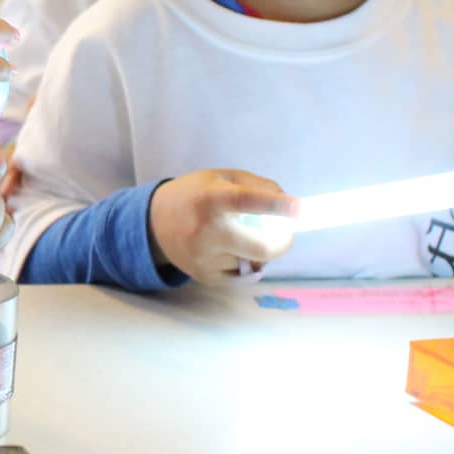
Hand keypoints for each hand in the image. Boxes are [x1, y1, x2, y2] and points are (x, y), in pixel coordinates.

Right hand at [147, 169, 297, 283]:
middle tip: (285, 234)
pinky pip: (242, 273)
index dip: (274, 205)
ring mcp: (205, 258)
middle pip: (260, 248)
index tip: (299, 207)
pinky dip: (244, 261)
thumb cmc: (194, 194)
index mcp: (210, 200)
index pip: (245, 201)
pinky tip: (227, 249)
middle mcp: (206, 231)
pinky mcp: (206, 276)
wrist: (154, 223)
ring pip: (254, 260)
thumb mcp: (221, 178)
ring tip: (238, 236)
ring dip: (257, 250)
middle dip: (281, 243)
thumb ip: (256, 186)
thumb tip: (288, 205)